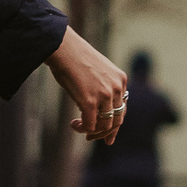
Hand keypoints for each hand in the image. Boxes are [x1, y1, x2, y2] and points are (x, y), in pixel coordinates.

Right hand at [46, 28, 128, 144]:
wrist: (64, 48)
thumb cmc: (75, 57)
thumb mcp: (98, 71)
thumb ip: (103, 86)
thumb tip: (96, 108)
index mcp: (121, 80)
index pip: (122, 109)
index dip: (115, 124)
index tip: (109, 136)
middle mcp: (116, 88)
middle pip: (117, 119)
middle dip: (105, 132)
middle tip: (91, 138)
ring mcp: (104, 95)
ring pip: (105, 125)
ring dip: (92, 132)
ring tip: (80, 128)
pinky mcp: (90, 101)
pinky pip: (90, 124)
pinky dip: (82, 128)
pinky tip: (74, 125)